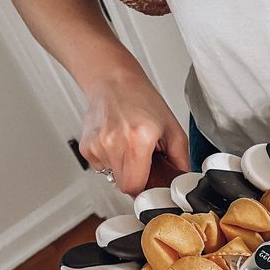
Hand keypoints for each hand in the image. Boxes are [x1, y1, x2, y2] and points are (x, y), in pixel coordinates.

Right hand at [79, 69, 189, 195]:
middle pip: (124, 185)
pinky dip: (110, 160)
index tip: (150, 181)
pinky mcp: (86, 146)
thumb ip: (181, 159)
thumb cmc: (140, 100)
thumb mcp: (172, 128)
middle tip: (143, 161)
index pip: (135, 187)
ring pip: (112, 177)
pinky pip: (101, 167)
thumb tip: (182, 181)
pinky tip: (116, 143)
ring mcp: (97, 145)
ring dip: (123, 168)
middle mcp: (114, 143)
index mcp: (138, 139)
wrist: (113, 81)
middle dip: (136, 178)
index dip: (145, 188)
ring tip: (129, 146)